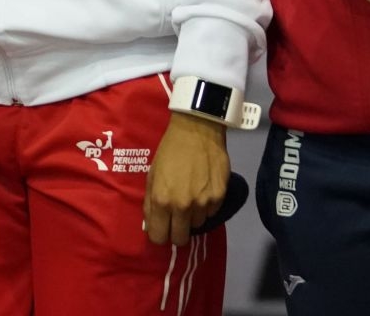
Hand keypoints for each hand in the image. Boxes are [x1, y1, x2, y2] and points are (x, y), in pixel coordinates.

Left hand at [144, 113, 229, 245]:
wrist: (197, 130)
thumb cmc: (169, 151)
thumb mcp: (152, 174)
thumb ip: (150, 202)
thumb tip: (150, 225)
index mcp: (161, 200)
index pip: (159, 237)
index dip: (160, 235)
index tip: (162, 228)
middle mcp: (182, 206)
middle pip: (181, 238)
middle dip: (177, 232)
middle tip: (177, 219)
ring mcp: (203, 203)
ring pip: (197, 224)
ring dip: (193, 215)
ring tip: (191, 196)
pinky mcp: (219, 197)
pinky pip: (211, 212)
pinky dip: (207, 205)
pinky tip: (203, 188)